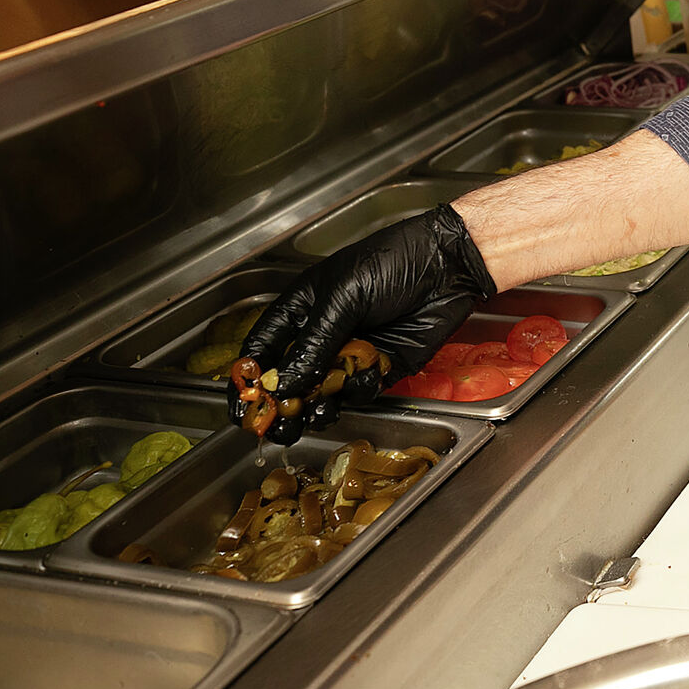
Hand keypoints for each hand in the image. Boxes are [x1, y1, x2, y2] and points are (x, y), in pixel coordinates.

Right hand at [235, 205, 496, 443]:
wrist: (447, 265)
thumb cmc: (391, 262)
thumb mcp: (344, 299)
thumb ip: (314, 344)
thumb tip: (285, 385)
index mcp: (301, 310)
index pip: (262, 349)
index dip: (249, 379)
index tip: (241, 407)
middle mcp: (322, 335)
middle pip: (291, 379)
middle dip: (283, 403)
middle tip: (278, 426)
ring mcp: (351, 353)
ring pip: (323, 392)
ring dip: (318, 405)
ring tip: (316, 413)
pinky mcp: (381, 366)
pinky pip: (360, 391)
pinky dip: (359, 390)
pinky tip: (366, 376)